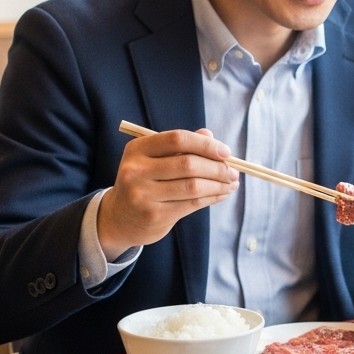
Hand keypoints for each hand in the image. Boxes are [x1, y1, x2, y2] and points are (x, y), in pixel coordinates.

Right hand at [97, 128, 238, 259]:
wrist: (120, 218)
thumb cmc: (145, 182)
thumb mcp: (155, 159)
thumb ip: (181, 146)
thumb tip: (210, 136)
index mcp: (137, 149)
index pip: (178, 139)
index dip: (206, 145)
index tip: (226, 152)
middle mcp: (137, 170)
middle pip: (188, 164)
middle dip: (218, 167)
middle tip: (233, 171)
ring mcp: (143, 194)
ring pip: (194, 186)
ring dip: (219, 184)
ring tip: (232, 183)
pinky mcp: (154, 215)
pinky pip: (192, 203)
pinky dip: (213, 197)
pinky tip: (222, 194)